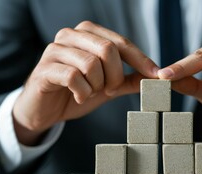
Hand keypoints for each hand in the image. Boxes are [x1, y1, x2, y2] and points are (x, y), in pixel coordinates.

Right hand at [13, 21, 158, 144]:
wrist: (46, 110)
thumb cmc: (77, 92)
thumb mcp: (108, 87)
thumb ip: (128, 80)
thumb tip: (156, 77)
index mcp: (88, 34)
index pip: (121, 42)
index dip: (141, 59)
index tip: (157, 75)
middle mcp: (71, 35)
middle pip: (108, 49)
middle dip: (114, 76)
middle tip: (109, 90)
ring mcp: (56, 50)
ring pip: (91, 63)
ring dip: (96, 86)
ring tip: (90, 92)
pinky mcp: (45, 68)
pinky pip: (73, 77)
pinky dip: (82, 93)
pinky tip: (79, 97)